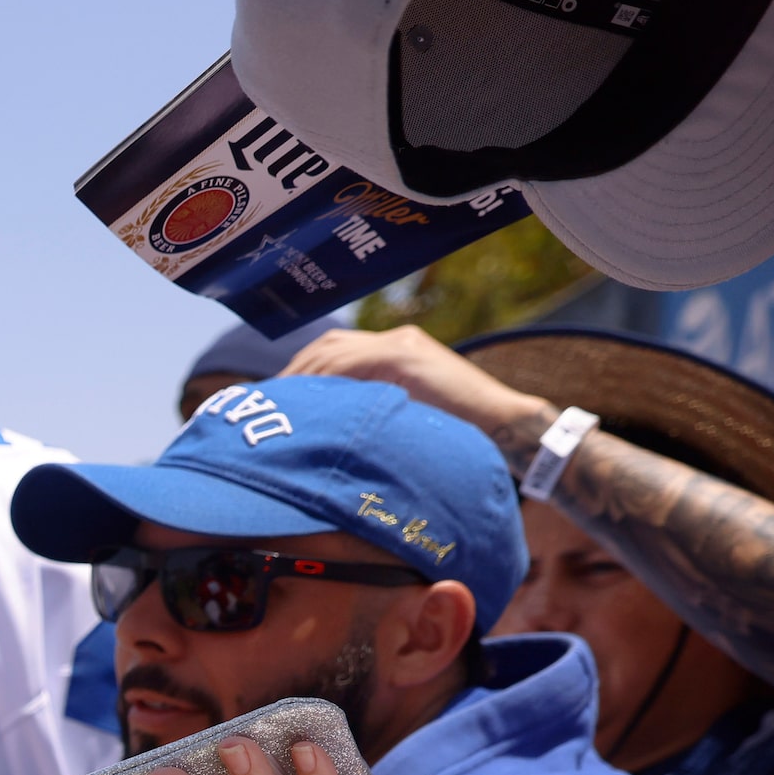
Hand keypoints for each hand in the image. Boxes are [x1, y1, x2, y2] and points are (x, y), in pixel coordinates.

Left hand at [280, 325, 552, 443]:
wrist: (505, 426)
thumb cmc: (457, 433)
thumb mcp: (407, 415)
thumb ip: (374, 410)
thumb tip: (327, 433)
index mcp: (397, 350)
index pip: (335, 350)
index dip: (301, 370)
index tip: (276, 397)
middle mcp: (396, 341)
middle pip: (328, 346)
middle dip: (294, 372)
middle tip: (268, 402)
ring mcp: (402, 346)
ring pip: (334, 353)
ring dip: (303, 377)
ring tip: (282, 405)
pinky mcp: (406, 358)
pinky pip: (352, 363)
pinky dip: (325, 380)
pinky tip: (308, 401)